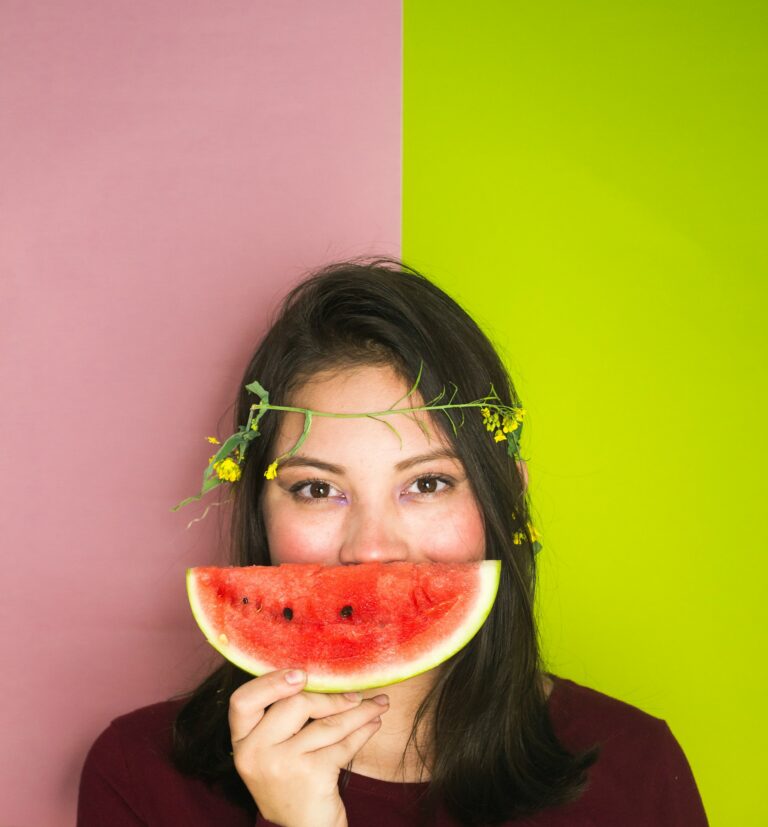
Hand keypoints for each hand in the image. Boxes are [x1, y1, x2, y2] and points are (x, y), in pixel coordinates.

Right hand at [229, 669, 388, 826]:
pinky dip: (363, 730)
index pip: (242, 701)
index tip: (301, 674)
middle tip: (355, 694)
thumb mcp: (272, 753)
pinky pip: (344, 743)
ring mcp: (283, 765)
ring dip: (359, 711)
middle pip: (293, 705)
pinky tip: (373, 723)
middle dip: (330, 696)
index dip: (271, 682)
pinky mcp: (312, 775)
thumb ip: (280, 720)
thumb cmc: (292, 782)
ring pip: (327, 723)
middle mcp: (256, 754)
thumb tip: (319, 675)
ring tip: (377, 704)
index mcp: (242, 743)